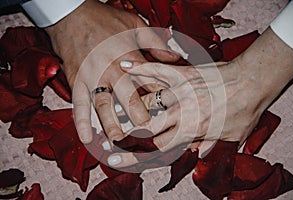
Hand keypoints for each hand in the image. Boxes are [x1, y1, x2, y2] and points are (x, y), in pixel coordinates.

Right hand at [45, 0, 178, 143]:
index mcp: (129, 58)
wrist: (71, 14)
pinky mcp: (76, 81)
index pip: (149, 83)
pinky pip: (78, 104)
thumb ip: (156, 43)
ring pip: (104, 106)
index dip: (161, 100)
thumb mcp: (135, 25)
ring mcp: (92, 77)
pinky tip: (86, 138)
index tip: (169, 115)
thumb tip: (176, 58)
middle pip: (128, 98)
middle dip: (140, 118)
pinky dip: (80, 122)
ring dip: (111, 125)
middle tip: (149, 136)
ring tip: (119, 143)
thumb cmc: (105, 19)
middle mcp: (111, 71)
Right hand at [107, 28, 292, 167]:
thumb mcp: (230, 137)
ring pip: (147, 100)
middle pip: (145, 128)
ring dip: (127, 106)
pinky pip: (157, 70)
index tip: (116, 160)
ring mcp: (179, 91)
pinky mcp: (181, 73)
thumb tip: (198, 153)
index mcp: (190, 130)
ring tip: (111, 109)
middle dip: (124, 137)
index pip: (156, 148)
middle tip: (108, 140)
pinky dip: (140, 68)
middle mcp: (179, 113)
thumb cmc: (244, 111)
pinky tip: (123, 66)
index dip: (134, 157)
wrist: (253, 81)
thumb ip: (210, 146)